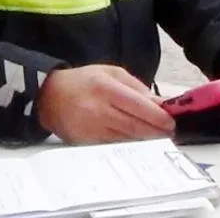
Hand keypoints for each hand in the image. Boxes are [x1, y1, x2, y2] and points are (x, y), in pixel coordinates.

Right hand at [36, 65, 174, 144]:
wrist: (49, 97)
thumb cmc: (82, 82)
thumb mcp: (110, 73)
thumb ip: (136, 87)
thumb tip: (159, 104)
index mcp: (106, 88)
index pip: (140, 106)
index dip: (159, 117)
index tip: (171, 121)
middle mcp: (99, 109)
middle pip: (136, 126)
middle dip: (157, 131)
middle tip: (169, 132)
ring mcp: (92, 128)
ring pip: (127, 139)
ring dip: (145, 140)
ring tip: (157, 137)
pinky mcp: (87, 142)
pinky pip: (114, 146)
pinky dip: (128, 144)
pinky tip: (137, 142)